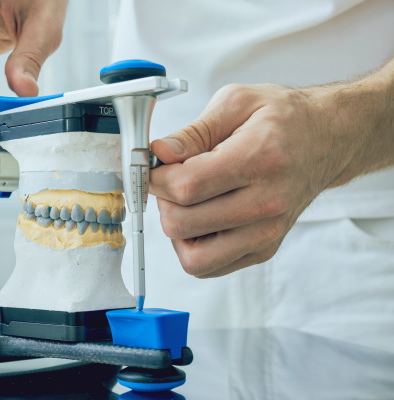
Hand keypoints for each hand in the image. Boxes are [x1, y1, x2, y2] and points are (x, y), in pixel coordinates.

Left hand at [149, 80, 390, 277]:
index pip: (186, 186)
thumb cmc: (284, 119)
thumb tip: (159, 153)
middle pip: (182, 224)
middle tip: (171, 181)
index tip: (156, 166)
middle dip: (163, 201)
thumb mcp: (237, 102)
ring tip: (188, 202)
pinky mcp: (264, 249)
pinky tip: (202, 217)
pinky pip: (209, 266)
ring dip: (177, 230)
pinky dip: (194, 245)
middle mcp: (267, 203)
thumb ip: (193, 131)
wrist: (327, 140)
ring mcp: (267, 233)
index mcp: (260, 159)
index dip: (157, 178)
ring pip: (193, 257)